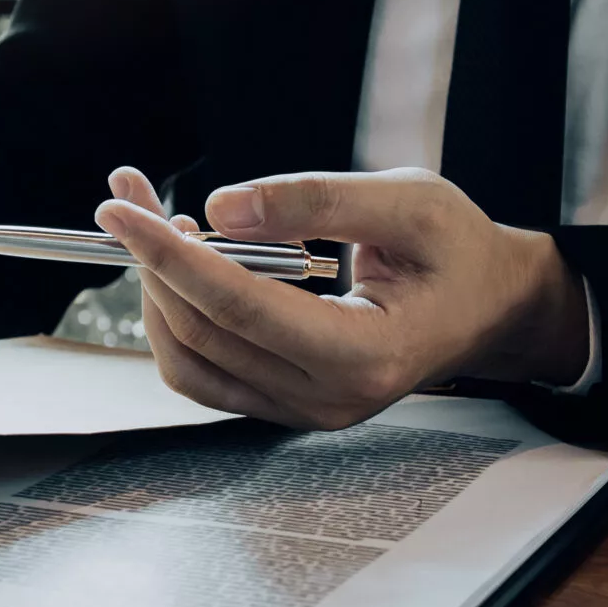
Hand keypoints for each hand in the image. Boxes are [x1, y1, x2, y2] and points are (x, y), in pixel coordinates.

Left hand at [96, 165, 589, 429]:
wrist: (486, 308)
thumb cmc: (457, 252)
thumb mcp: (409, 201)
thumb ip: (316, 200)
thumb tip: (220, 209)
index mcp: (367, 356)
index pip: (242, 309)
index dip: (172, 256)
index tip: (121, 210)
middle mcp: (328, 399)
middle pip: (204, 334)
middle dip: (154, 260)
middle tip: (133, 195)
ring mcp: (301, 411)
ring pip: (189, 361)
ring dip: (158, 289)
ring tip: (158, 222)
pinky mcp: (281, 403)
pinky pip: (203, 369)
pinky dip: (180, 312)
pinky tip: (187, 261)